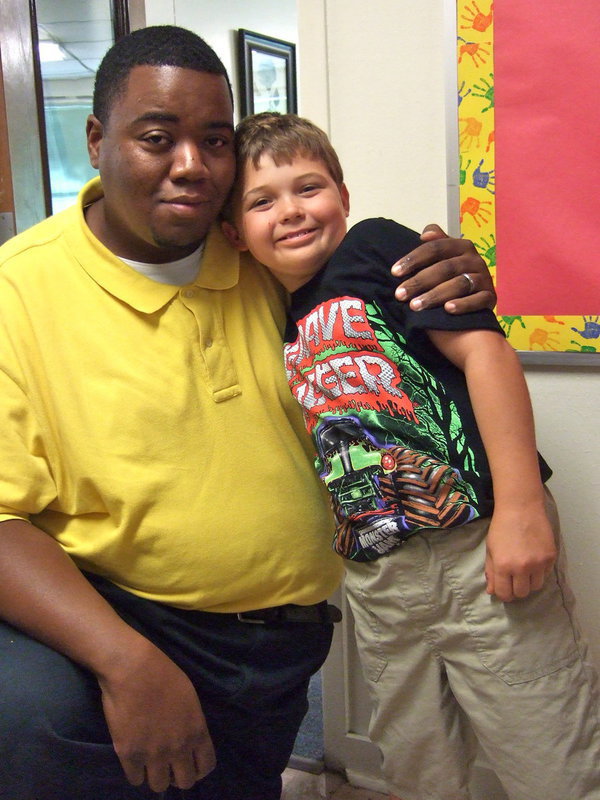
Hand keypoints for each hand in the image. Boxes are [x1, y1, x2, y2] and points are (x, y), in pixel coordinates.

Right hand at [98, 638, 215, 792]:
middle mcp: (178, 748)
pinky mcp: (129, 755)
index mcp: (197, 731)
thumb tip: (188, 739)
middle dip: (178, 776)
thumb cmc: (163, 674)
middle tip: (169, 765)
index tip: (190, 764)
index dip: (199, 768)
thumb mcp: (190, 697)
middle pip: (185, 782)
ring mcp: (153, 754)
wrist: (133, 669)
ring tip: (150, 762)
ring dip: (156, 775)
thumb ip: (192, 723)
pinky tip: (135, 759)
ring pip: (159, 785)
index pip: (206, 766)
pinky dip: (136, 772)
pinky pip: (135, 779)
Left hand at [391, 224, 495, 313]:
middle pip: (445, 268)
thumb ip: (436, 244)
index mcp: (462, 246)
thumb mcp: (444, 259)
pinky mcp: (491, 298)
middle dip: (419, 281)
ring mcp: (485, 278)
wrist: (475, 304)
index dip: (414, 259)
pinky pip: (478, 300)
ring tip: (415, 306)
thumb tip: (425, 234)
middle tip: (400, 295)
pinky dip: (463, 305)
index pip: (435, 248)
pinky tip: (447, 310)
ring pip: (459, 284)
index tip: (394, 272)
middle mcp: (475, 260)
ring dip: (435, 295)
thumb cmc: (452, 279)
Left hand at [484, 505, 556, 601]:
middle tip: (514, 580)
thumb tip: (492, 591)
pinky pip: (546, 574)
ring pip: (536, 587)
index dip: (504, 594)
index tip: (504, 589)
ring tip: (525, 570)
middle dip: (517, 589)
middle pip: (522, 593)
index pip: (505, 594)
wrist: (521, 508)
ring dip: (529, 582)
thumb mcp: (491, 549)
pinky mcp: (550, 557)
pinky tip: (534, 560)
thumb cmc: (501, 527)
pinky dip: (540, 572)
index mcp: (503, 566)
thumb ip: (491, 572)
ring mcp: (538, 563)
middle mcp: (522, 567)